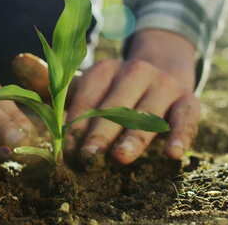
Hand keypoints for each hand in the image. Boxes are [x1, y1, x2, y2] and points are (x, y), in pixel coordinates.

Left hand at [64, 29, 200, 164]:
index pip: (88, 98)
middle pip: (115, 106)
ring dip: (133, 137)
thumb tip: (40, 105)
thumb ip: (66, 100)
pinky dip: (180, 136)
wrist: (165, 72)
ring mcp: (164, 85)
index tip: (67, 152)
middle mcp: (135, 72)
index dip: (77, 126)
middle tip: (88, 156)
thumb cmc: (117, 93)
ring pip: (147, 114)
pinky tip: (172, 154)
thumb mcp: (92, 89)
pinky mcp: (188, 100)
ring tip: (120, 157)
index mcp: (105, 70)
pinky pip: (185, 119)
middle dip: (100, 133)